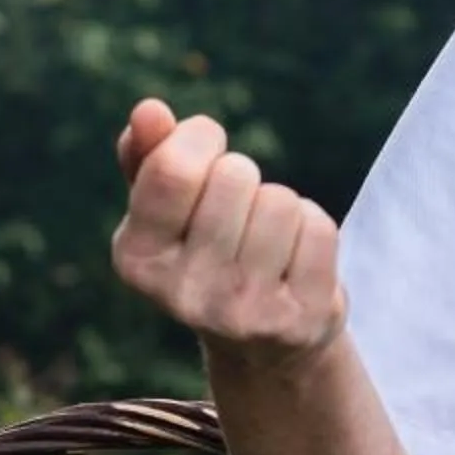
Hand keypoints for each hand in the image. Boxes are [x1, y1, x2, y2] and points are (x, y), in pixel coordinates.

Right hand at [111, 98, 346, 371]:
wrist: (261, 343)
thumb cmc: (206, 250)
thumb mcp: (166, 208)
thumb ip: (148, 156)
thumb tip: (149, 111)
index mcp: (136, 260)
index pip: (175, 168)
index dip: (200, 137)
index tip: (207, 148)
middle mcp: (184, 296)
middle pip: (234, 176)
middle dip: (243, 177)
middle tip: (237, 215)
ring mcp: (243, 314)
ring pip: (280, 202)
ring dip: (280, 206)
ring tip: (266, 241)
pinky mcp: (298, 321)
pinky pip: (318, 229)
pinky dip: (312, 230)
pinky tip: (294, 261)